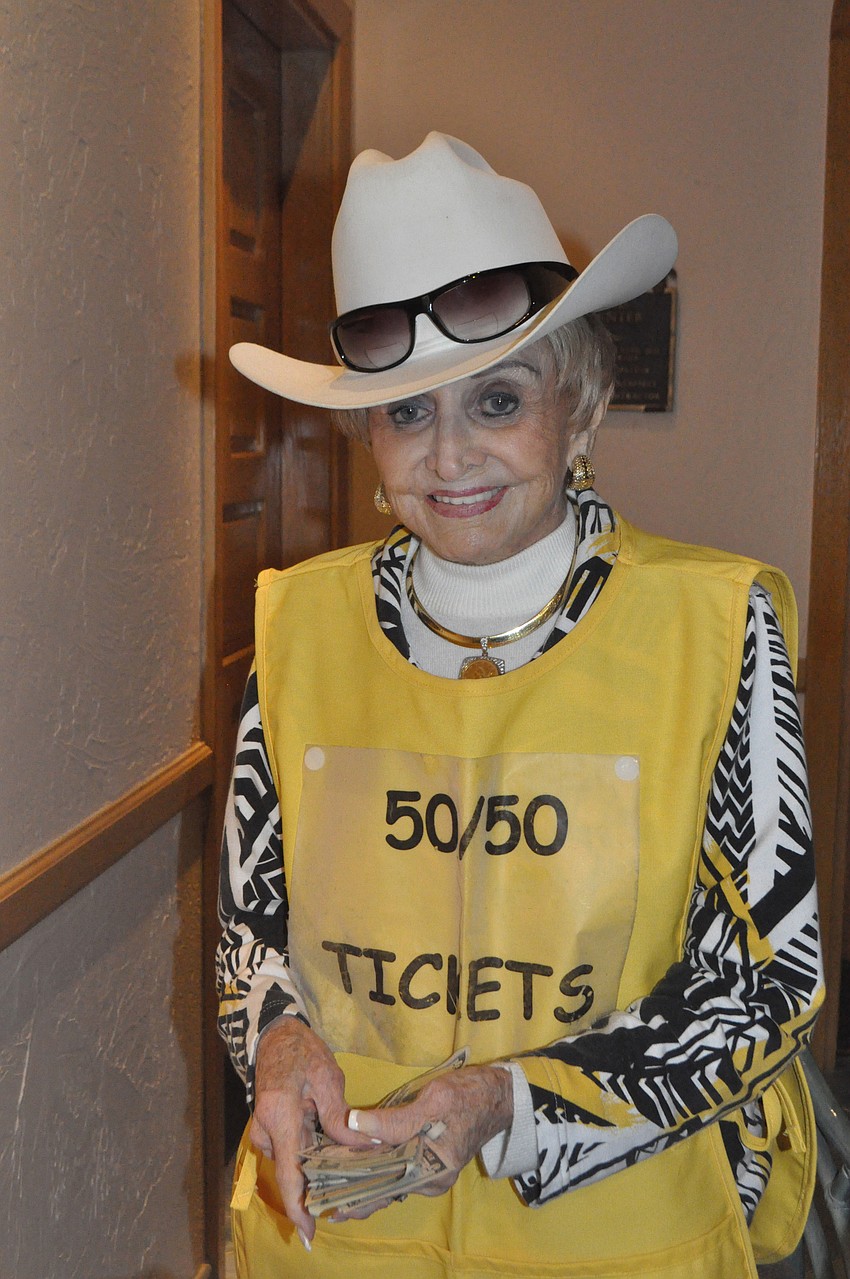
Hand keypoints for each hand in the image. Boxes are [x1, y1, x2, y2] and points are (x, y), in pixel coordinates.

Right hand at [250, 1019, 362, 1242]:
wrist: (276, 1036)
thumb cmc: (303, 1052)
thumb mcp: (328, 1080)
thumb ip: (341, 1118)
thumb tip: (365, 1148)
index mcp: (280, 1118)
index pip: (289, 1174)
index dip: (299, 1207)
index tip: (309, 1234)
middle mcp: (266, 1131)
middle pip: (294, 1172)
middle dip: (321, 1183)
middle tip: (353, 1185)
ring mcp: (263, 1132)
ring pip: (295, 1162)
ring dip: (318, 1167)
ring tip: (351, 1164)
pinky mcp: (268, 1131)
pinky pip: (291, 1152)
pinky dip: (311, 1155)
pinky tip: (333, 1151)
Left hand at [334, 1065, 513, 1219]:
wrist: (498, 1095)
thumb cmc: (469, 1095)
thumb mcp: (434, 1100)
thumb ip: (395, 1118)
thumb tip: (355, 1124)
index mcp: (434, 1170)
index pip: (384, 1183)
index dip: (353, 1184)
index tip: (325, 1186)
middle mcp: (430, 1181)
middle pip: (384, 1187)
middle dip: (352, 1186)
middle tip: (319, 1185)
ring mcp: (430, 1174)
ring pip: (389, 1179)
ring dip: (362, 1176)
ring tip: (329, 1176)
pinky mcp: (428, 1163)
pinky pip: (397, 1170)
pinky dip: (376, 1168)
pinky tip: (355, 1163)